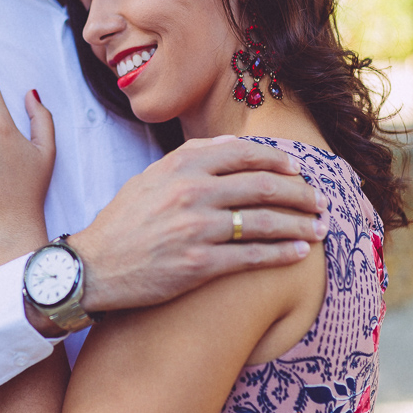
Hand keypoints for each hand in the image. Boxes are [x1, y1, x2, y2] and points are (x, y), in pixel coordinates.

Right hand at [70, 135, 326, 312]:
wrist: (92, 267)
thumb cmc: (124, 223)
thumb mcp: (150, 178)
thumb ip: (190, 158)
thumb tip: (234, 145)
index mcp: (180, 166)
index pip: (244, 154)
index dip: (278, 161)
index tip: (297, 170)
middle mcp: (191, 192)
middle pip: (262, 186)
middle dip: (299, 194)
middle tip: (318, 201)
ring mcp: (195, 229)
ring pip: (264, 222)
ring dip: (300, 224)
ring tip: (320, 228)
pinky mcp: (199, 265)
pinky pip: (252, 256)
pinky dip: (282, 254)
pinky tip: (299, 253)